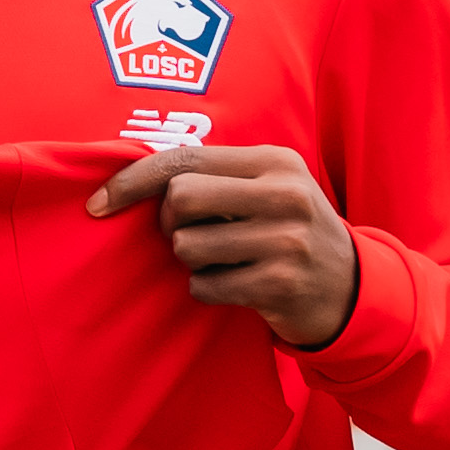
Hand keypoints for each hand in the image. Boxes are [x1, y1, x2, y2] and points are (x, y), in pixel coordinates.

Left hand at [90, 139, 360, 351]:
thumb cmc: (289, 232)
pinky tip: (238, 286)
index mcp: (275, 161)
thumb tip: (132, 180)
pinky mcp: (279, 284)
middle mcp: (285, 193)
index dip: (133, 180)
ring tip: (227, 261)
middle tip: (192, 235)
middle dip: (170, 223)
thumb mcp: (267, 190)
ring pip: (187, 246)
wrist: (351, 288)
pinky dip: (208, 289)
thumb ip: (215, 177)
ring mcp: (285, 239)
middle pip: (180, 199)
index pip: (185, 159)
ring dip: (193, 262)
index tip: (97, 203)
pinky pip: (204, 286)